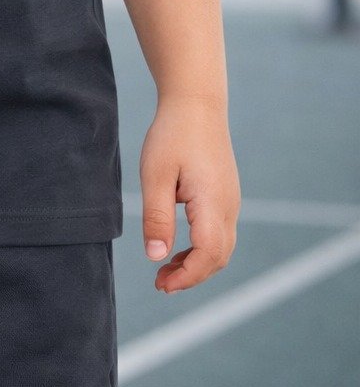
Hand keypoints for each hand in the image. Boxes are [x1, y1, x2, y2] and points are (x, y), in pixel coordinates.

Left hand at [140, 94, 240, 292]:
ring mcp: (230, 201)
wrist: (196, 103)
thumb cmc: (173, 134)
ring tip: (166, 270)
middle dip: (191, 276)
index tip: (161, 284)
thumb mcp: (156, 174)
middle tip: (160, 283)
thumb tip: (156, 257)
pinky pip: (219, 233)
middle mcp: (229, 206)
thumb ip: (157, 217)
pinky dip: (201, 248)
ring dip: (196, 264)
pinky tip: (178, 247)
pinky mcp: (225, 195)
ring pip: (221, 247)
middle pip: (218, 257)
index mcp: (214, 203)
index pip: (208, 255)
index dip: (187, 276)